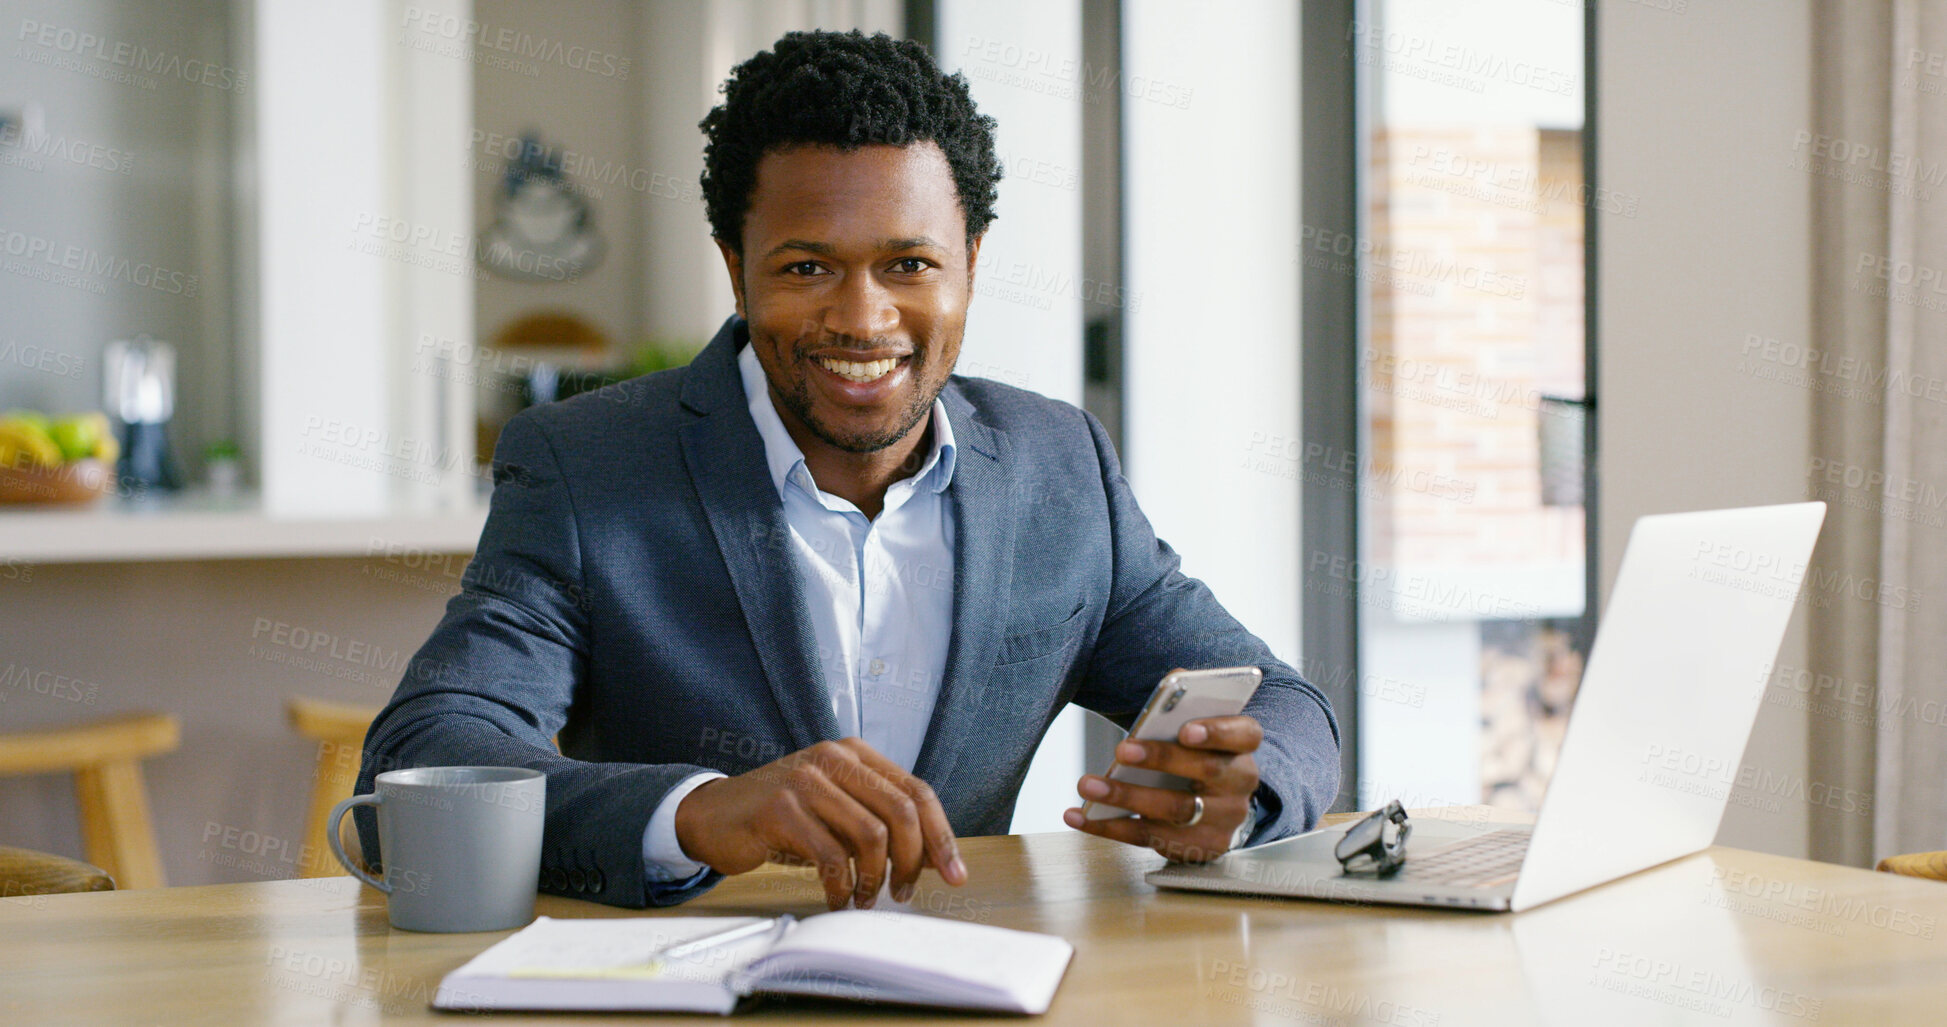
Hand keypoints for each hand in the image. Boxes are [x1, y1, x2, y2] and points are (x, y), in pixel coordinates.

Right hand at [673, 737, 967, 909]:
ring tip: (867, 899)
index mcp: (855, 754)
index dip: (942, 836)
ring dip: (876, 879)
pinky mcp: (780, 808)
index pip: (918, 791)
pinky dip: (841, 887)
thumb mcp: (837, 814)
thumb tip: (935, 860)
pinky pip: (831, 856)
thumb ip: (880, 825)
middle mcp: (834, 758)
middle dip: (913, 862)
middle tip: (904, 893)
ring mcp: (805, 780)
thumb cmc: (782, 819)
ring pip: (871, 835)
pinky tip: (837, 899)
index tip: (955, 874)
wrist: (715, 816)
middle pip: (902, 812)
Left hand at [1061, 715, 1262, 863]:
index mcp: (1242, 746)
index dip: (1217, 732)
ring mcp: (1222, 820)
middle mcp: (1239, 785)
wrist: (1212, 803)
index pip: (1243, 734)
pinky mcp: (1197, 847)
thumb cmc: (1194, 753)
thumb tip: (1171, 685)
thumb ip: (1185, 704)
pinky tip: (1080, 816)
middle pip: (1206, 772)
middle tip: (1122, 750)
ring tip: (1089, 785)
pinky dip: (1111, 826)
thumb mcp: (1196, 724)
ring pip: (1175, 810)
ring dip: (1127, 797)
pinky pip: (1151, 837)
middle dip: (1161, 759)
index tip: (1185, 729)